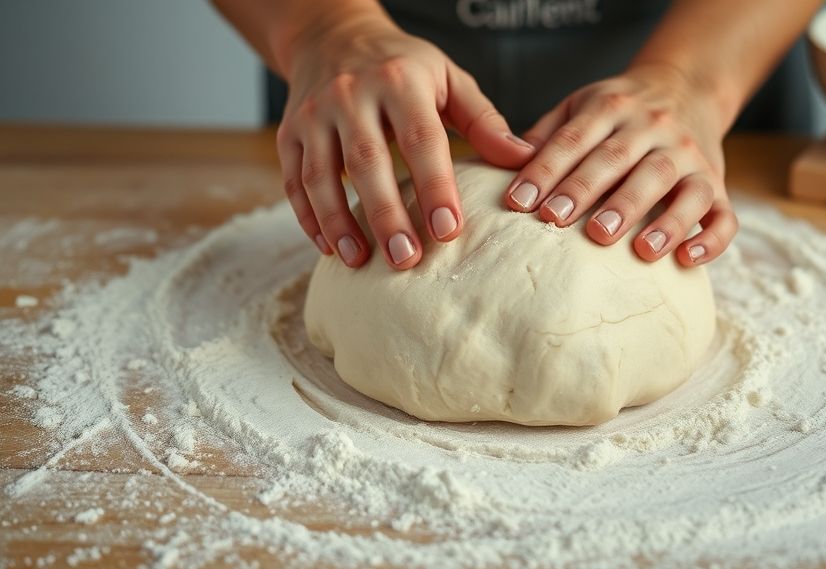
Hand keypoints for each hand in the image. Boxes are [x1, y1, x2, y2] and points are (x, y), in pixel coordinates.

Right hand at [277, 11, 533, 269]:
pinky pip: (293, 180)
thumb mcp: (447, 78)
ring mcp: (313, 114)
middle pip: (366, 161)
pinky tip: (329, 248)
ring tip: (361, 261)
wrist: (331, 35)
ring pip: (320, 174)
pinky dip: (308, 217)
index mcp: (399, 82)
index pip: (420, 139)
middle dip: (385, 214)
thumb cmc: (402, 66)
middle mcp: (351, 95)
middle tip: (406, 260)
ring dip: (339, 222)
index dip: (434, 186)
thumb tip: (523, 160)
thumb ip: (483, 120)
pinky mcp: (287, 133)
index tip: (449, 229)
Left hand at [504, 63, 737, 266]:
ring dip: (656, 218)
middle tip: (559, 222)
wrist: (688, 87)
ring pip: (675, 183)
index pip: (575, 138)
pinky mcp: (718, 185)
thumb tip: (500, 165)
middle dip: (589, 192)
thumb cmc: (620, 112)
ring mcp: (691, 156)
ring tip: (635, 250)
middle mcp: (656, 128)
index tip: (519, 202)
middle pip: (622, 159)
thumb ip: (547, 135)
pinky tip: (687, 260)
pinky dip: (710, 238)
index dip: (547, 169)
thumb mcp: (583, 105)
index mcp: (614, 108)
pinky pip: (723, 214)